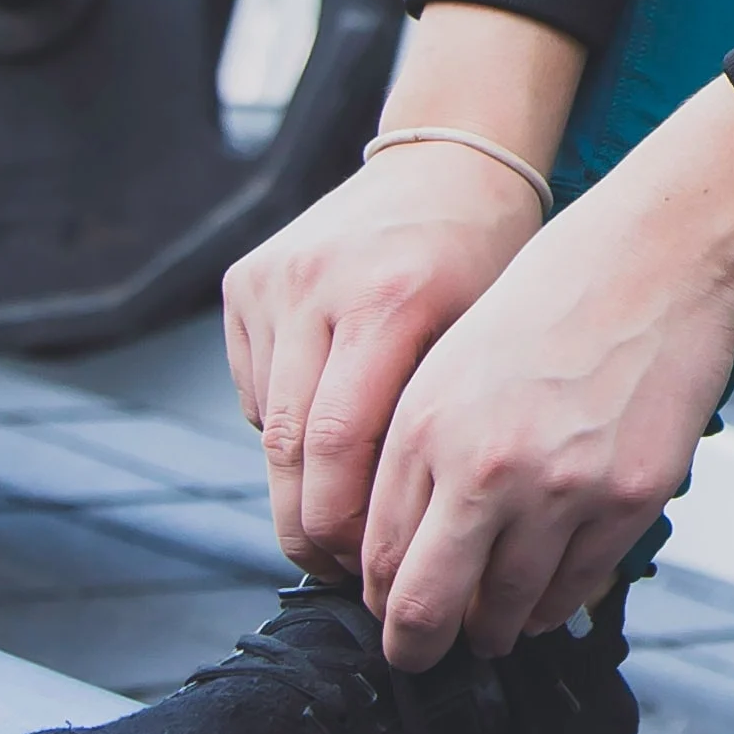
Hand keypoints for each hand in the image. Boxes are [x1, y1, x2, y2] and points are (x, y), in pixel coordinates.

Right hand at [225, 139, 547, 576]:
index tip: (369, 572)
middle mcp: (317, 283)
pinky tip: (330, 443)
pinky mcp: (243, 281)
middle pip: (288, 446)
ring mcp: (272, 280)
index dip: (345, 523)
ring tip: (339, 530)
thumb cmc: (490, 259)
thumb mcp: (488, 335)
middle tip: (340, 573)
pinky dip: (285, 428)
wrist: (449, 161)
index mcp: (388, 298)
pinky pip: (255, 387)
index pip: (338, 442)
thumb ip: (443, 424)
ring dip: (294, 486)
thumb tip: (421, 539)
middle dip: (312, 524)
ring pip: (263, 424)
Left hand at [361, 81, 733, 667]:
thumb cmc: (553, 299)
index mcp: (426, 428)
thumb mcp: (450, 366)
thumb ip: (414, 457)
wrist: (660, 256)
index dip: (379, 602)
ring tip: (492, 624)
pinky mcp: (630, 499)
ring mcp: (563, 489)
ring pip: (506, 613)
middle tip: (422, 651)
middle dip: (417, 645)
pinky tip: (546, 593)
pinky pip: (577, 589)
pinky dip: (554, 605)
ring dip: (493, 629)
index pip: (378, 559)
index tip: (390, 612)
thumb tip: (397, 554)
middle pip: (426, 608)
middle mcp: (487, 467)